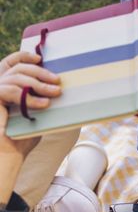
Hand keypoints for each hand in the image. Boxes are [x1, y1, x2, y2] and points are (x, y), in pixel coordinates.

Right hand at [0, 51, 60, 203]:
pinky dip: (29, 97)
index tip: (41, 58)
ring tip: (55, 93)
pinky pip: (10, 91)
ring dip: (39, 85)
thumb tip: (58, 89)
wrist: (9, 156)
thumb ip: (41, 100)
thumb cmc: (22, 139)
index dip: (23, 56)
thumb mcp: (36, 115)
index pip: (11, 63)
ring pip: (16, 78)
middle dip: (39, 72)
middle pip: (17, 69)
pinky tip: (44, 104)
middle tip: (57, 81)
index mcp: (6, 88)